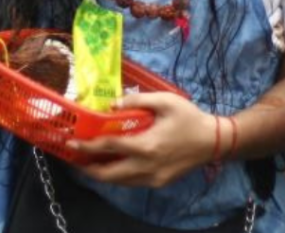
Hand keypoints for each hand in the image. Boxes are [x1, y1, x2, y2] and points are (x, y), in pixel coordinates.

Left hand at [67, 92, 218, 187]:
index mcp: (147, 146)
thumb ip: (138, 100)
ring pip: (119, 182)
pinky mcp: (158, 183)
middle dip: (88, 168)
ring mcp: (153, 179)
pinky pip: (131, 182)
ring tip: (87, 162)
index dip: (88, 146)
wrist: (212, 142)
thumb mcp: (165, 101)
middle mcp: (147, 167)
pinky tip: (112, 165)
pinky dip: (118, 176)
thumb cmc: (189, 118)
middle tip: (74, 158)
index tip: (71, 143)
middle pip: (109, 175)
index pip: (110, 148)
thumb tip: (112, 104)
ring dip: (102, 174)